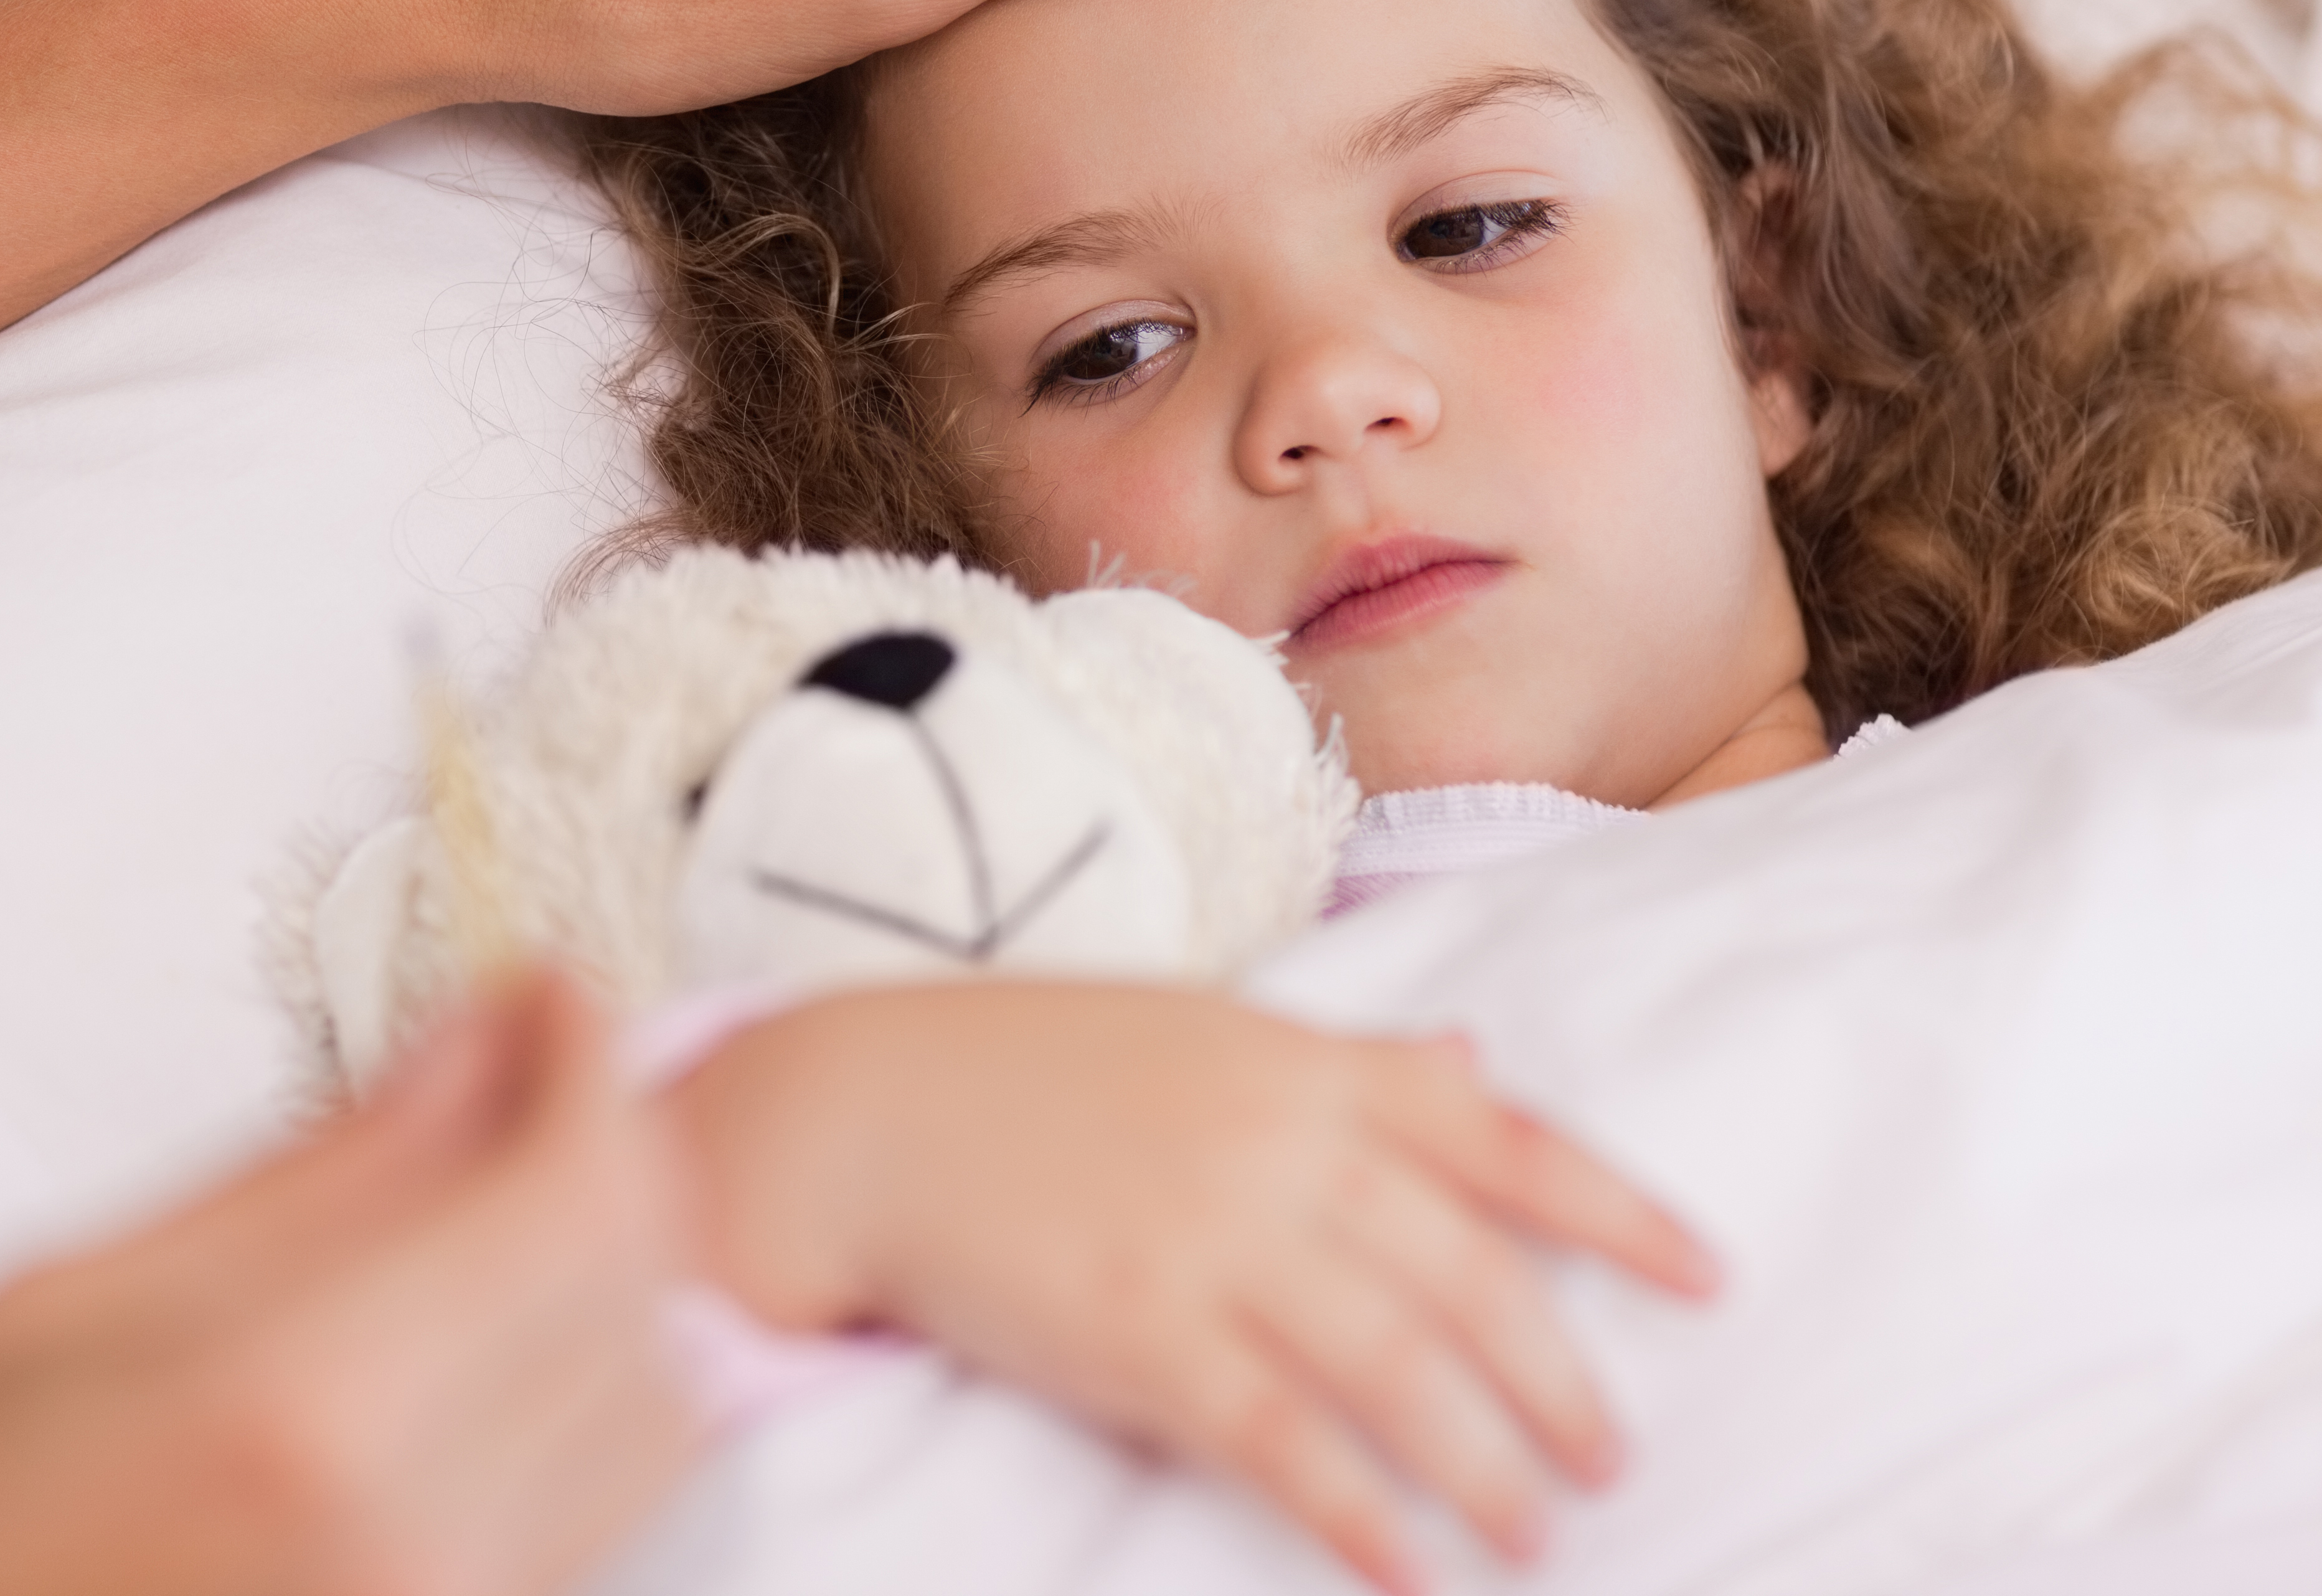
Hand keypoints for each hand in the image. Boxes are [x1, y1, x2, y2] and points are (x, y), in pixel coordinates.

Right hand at [0, 973, 695, 1595]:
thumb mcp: (43, 1305)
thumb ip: (309, 1179)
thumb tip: (476, 1044)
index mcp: (297, 1427)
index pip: (575, 1201)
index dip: (590, 1062)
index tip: (550, 993)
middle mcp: (406, 1564)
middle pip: (643, 1318)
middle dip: (610, 1164)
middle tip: (525, 1074)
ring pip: (640, 1437)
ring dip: (601, 1293)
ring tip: (492, 1202)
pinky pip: (575, 1537)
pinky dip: (562, 1416)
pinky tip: (466, 1348)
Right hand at [668, 984, 1717, 1595]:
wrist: (865, 1112)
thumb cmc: (1036, 1069)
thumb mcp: (1206, 1031)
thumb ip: (1346, 1062)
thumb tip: (1473, 1063)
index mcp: (1303, 1065)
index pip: (1502, 1137)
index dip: (1618, 1211)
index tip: (1707, 1279)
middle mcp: (1276, 1149)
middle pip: (1468, 1276)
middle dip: (1558, 1379)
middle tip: (1611, 1458)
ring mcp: (1207, 1243)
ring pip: (1394, 1370)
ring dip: (1482, 1466)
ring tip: (1535, 1537)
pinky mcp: (1137, 1335)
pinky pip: (1277, 1440)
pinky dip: (1354, 1513)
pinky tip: (1407, 1572)